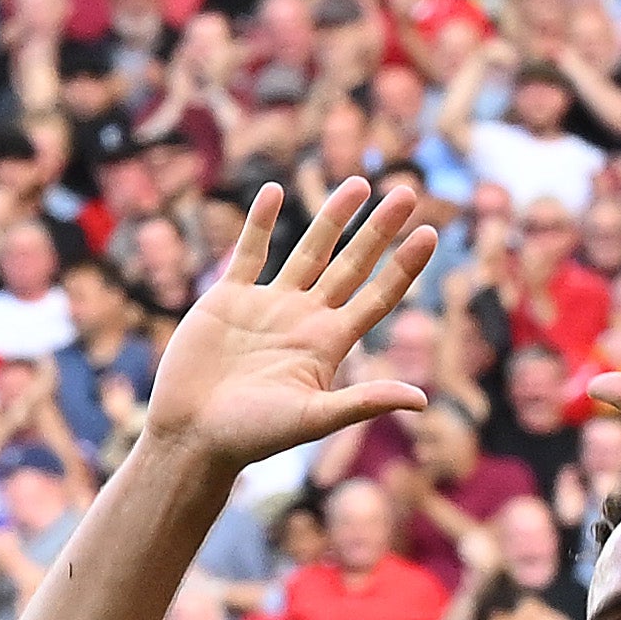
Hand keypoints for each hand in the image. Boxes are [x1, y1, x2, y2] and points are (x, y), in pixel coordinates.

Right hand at [137, 176, 438, 478]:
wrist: (192, 435)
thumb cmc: (251, 436)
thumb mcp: (313, 418)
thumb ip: (364, 403)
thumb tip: (422, 400)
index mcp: (328, 345)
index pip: (377, 297)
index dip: (403, 267)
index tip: (429, 233)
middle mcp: (304, 319)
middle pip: (351, 265)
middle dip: (378, 230)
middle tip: (406, 192)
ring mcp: (267, 305)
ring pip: (309, 249)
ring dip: (333, 216)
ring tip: (359, 183)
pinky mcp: (228, 298)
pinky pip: (249, 251)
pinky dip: (261, 221)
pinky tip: (275, 191)